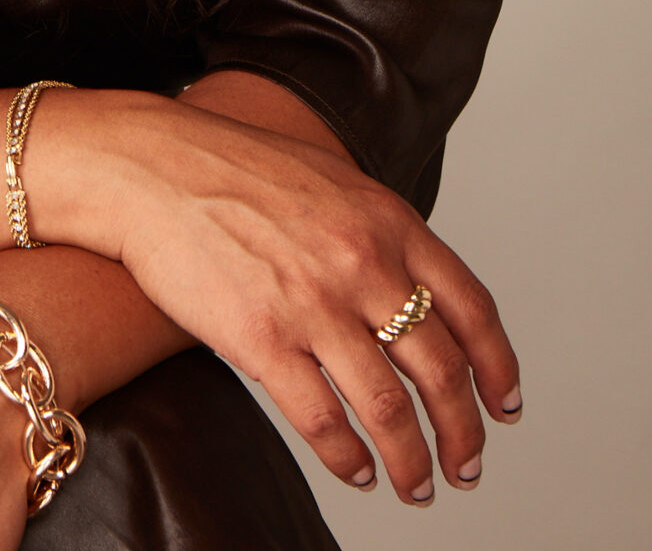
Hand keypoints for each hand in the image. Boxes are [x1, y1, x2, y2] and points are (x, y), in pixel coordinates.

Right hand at [36, 92, 520, 507]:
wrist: (146, 164)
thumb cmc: (227, 167)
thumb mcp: (327, 177)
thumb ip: (377, 228)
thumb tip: (416, 285)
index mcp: (386, 219)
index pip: (471, 307)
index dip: (497, 367)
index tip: (505, 406)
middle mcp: (361, 261)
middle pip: (441, 369)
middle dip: (463, 432)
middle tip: (466, 465)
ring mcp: (312, 303)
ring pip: (389, 408)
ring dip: (413, 460)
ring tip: (416, 486)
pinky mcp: (260, 340)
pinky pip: (323, 421)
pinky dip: (349, 459)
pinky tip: (357, 473)